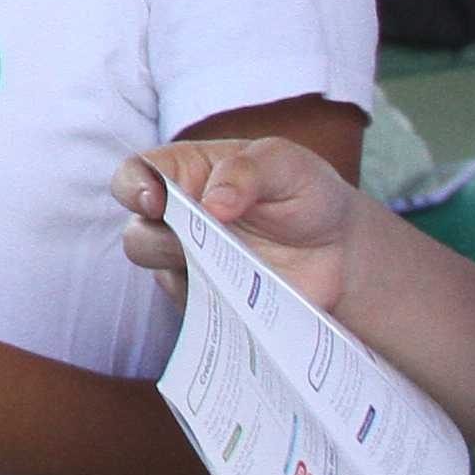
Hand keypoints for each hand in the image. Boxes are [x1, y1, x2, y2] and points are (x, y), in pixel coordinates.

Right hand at [114, 132, 371, 312]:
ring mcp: (192, 265)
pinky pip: (199, 312)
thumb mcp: (286, 163)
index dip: (133, 188)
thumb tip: (212, 205)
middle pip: (138, 236)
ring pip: (163, 278)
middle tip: (204, 243)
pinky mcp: (212, 302)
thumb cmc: (304, 190)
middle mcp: (178, 221)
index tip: (157, 203)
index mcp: (185, 173)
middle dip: (163, 242)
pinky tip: (249, 298)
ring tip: (238, 270)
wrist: (341, 247)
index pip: (134, 176)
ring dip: (194, 276)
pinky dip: (220, 306)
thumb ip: (247, 171)